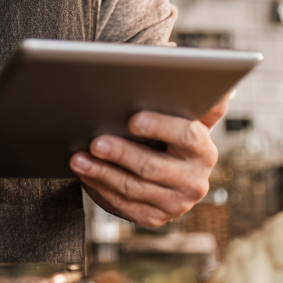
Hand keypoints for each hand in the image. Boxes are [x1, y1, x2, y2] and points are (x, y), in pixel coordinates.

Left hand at [69, 93, 230, 227]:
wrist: (168, 167)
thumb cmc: (168, 130)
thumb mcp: (183, 113)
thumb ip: (186, 93)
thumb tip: (190, 65)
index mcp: (203, 149)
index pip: (186, 135)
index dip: (160, 127)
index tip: (133, 119)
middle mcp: (195, 180)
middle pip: (153, 167)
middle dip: (121, 153)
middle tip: (95, 142)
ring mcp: (176, 203)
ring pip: (134, 188)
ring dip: (102, 172)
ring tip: (78, 158)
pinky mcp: (156, 217)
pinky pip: (125, 206)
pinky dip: (101, 188)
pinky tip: (85, 173)